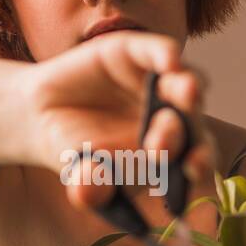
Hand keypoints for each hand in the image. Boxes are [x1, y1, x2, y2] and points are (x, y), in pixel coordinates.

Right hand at [24, 30, 214, 210]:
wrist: (44, 115)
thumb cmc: (76, 152)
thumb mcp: (78, 174)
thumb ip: (88, 186)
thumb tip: (85, 195)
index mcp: (170, 155)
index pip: (198, 160)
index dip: (201, 163)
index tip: (192, 168)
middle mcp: (174, 118)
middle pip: (194, 123)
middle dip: (181, 132)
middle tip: (159, 141)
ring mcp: (159, 84)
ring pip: (187, 84)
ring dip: (188, 89)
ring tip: (185, 91)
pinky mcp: (139, 53)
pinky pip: (159, 51)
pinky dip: (164, 54)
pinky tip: (168, 60)